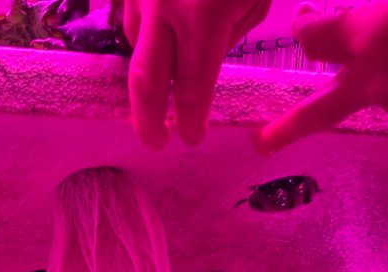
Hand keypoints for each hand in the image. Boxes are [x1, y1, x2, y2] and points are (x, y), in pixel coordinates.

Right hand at [126, 0, 271, 147]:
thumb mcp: (252, 4)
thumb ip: (224, 41)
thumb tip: (198, 71)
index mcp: (203, 14)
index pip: (191, 85)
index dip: (190, 118)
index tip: (191, 137)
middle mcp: (162, 6)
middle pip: (145, 80)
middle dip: (147, 119)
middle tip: (157, 142)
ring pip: (137, 50)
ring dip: (151, 71)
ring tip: (168, 80)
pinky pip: (134, 23)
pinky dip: (149, 37)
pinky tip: (166, 38)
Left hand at [257, 0, 387, 153]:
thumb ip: (374, 4)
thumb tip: (353, 16)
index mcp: (365, 36)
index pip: (310, 38)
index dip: (306, 25)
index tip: (305, 20)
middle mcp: (376, 80)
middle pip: (319, 109)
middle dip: (287, 128)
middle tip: (261, 143)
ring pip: (379, 90)